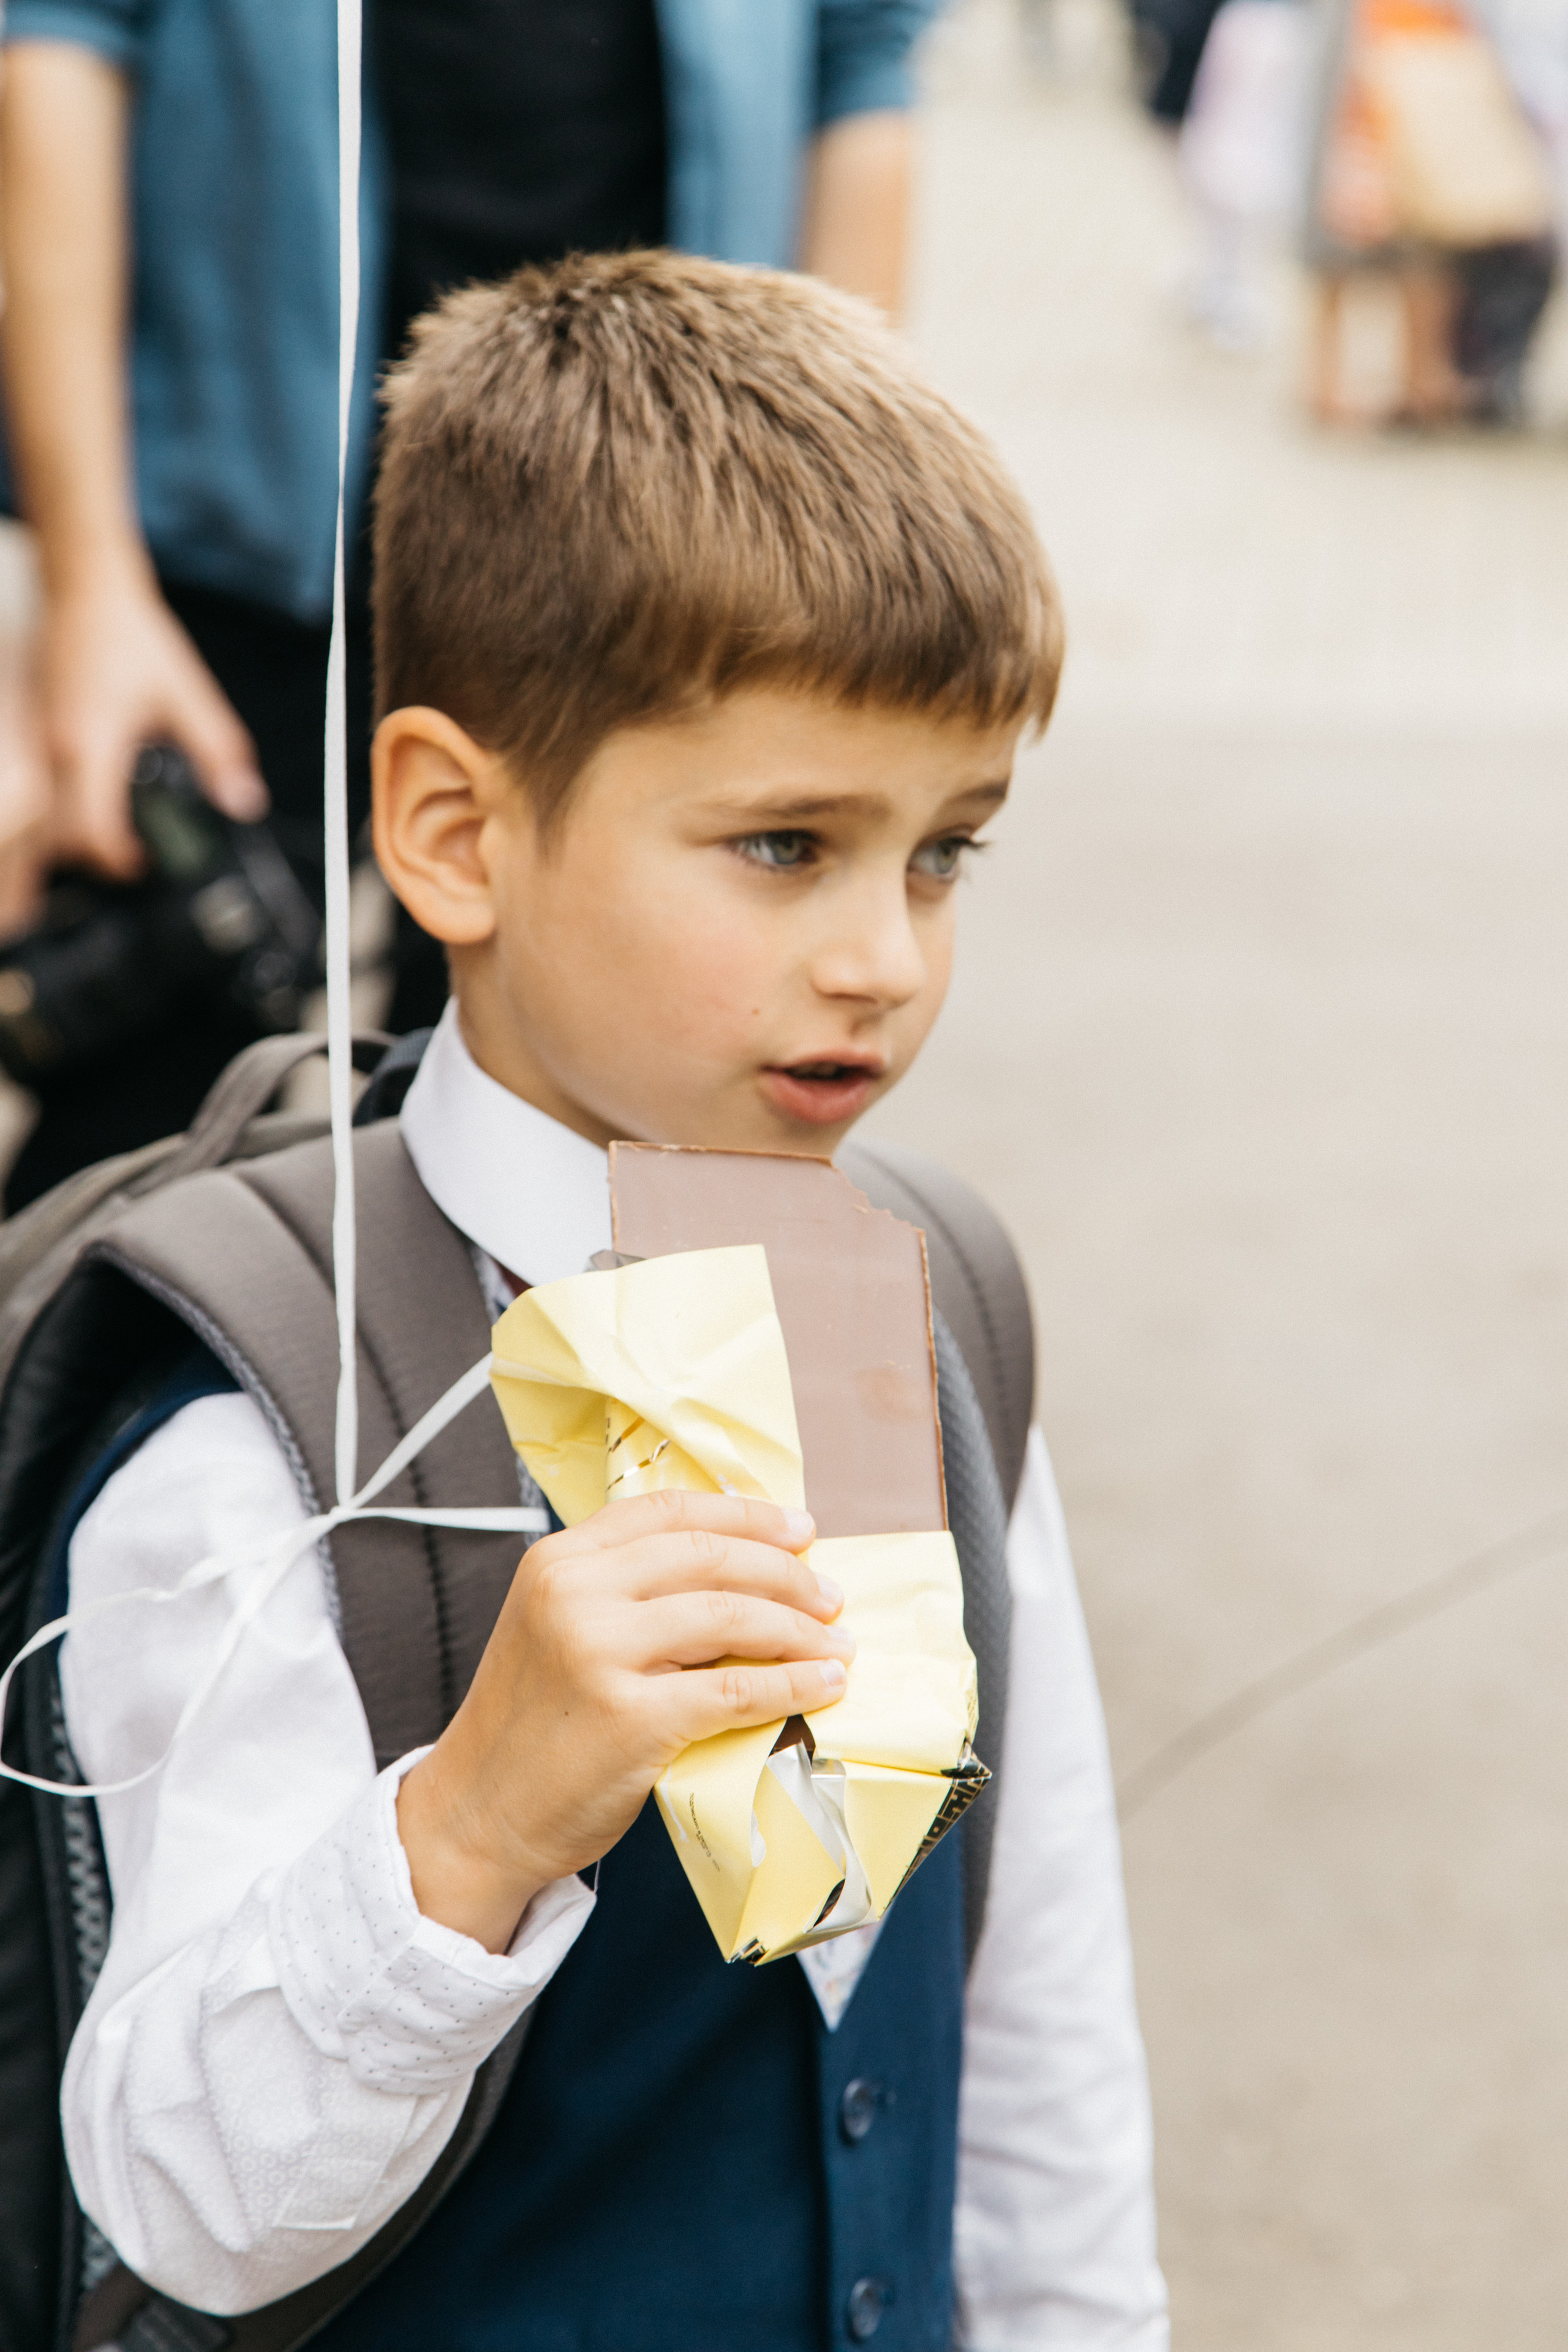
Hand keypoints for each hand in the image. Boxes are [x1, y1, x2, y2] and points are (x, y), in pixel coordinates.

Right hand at [37, 562, 266, 876]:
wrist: (88, 593)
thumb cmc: (132, 638)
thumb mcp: (189, 697)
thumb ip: (219, 753)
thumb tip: (244, 801)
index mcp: (92, 747)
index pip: (93, 830)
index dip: (118, 859)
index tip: (144, 863)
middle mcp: (56, 750)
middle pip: (59, 836)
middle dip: (92, 859)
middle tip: (129, 858)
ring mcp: (38, 741)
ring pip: (40, 817)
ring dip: (70, 838)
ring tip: (109, 838)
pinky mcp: (35, 732)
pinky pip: (39, 789)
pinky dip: (58, 811)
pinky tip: (89, 804)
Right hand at [396, 1490, 851, 1952]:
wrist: (478, 1812)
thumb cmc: (532, 1724)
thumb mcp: (556, 1625)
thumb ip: (624, 1589)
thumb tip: (738, 1569)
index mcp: (560, 1560)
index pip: (670, 1510)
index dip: (745, 1514)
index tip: (798, 1528)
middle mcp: (575, 1592)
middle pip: (710, 1556)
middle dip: (786, 1571)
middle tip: (829, 1593)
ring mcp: (600, 1653)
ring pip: (731, 1615)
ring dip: (799, 1628)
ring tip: (836, 1641)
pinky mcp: (629, 1718)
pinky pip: (734, 1689)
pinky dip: (791, 1684)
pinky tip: (822, 1685)